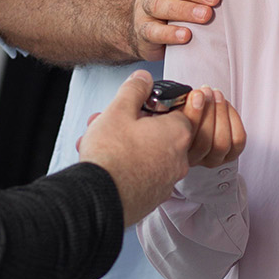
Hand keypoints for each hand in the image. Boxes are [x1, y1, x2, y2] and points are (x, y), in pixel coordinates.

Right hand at [79, 72, 192, 227]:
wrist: (99, 200)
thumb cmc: (111, 154)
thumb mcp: (119, 109)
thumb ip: (135, 90)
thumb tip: (144, 78)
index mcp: (178, 133)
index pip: (179, 110)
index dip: (155, 105)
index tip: (139, 106)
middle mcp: (180, 158)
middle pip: (161, 133)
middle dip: (135, 126)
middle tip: (110, 123)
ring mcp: (167, 181)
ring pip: (150, 154)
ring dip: (128, 146)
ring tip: (100, 143)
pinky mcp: (153, 197)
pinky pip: (144, 175)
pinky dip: (129, 167)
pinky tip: (107, 164)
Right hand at [184, 86, 245, 169]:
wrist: (194, 116)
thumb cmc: (182, 114)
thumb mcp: (174, 109)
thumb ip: (178, 107)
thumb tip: (192, 97)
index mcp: (176, 150)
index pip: (184, 139)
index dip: (192, 115)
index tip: (196, 95)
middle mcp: (194, 159)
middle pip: (204, 142)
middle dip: (208, 111)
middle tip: (207, 92)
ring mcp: (213, 159)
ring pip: (221, 143)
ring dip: (221, 113)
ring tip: (216, 96)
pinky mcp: (230, 154)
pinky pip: (238, 140)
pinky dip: (234, 119)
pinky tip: (226, 106)